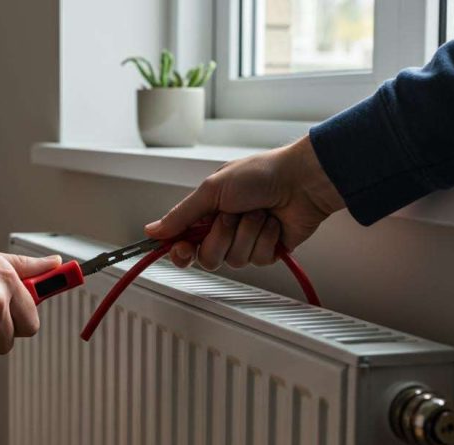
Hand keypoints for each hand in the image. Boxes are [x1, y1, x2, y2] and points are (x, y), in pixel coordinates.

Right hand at [144, 136, 344, 269]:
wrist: (301, 180)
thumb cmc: (260, 174)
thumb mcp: (212, 190)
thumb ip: (181, 214)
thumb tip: (153, 230)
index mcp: (208, 212)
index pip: (184, 243)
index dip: (181, 251)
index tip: (182, 248)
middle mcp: (225, 229)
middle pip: (208, 257)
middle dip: (221, 236)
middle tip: (232, 215)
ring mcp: (247, 241)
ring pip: (234, 260)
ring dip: (247, 233)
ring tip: (259, 212)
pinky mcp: (268, 251)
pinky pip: (258, 259)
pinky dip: (265, 238)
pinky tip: (274, 223)